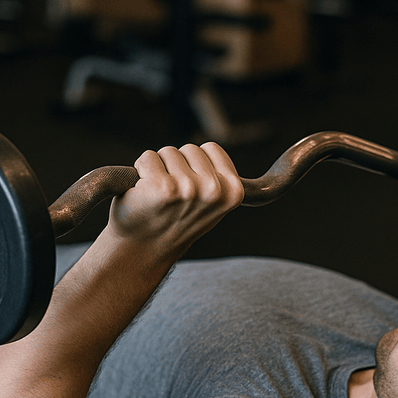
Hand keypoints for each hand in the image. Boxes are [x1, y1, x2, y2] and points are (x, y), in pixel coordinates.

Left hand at [107, 142, 244, 254]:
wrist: (146, 249)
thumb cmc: (176, 223)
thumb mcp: (212, 205)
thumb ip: (220, 179)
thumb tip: (257, 167)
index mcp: (232, 192)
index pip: (212, 148)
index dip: (195, 163)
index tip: (190, 186)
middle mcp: (213, 190)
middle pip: (189, 148)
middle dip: (177, 165)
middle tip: (172, 195)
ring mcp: (188, 189)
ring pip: (167, 151)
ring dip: (158, 168)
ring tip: (158, 195)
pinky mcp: (162, 187)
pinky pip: (148, 158)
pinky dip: (140, 170)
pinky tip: (144, 192)